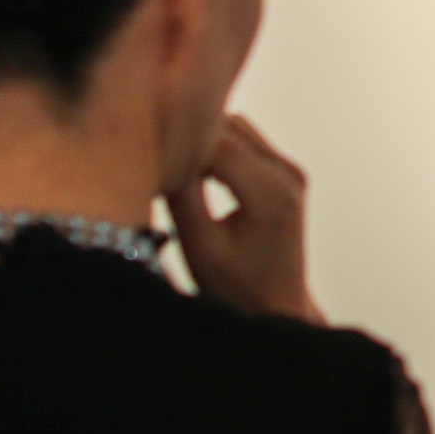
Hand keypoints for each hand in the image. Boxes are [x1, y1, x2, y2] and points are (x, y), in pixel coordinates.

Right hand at [169, 115, 322, 323]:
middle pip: (226, 127)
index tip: (144, 152)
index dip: (176, 143)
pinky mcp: (284, 172)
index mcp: (271, 193)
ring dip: (202, 141)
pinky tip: (190, 169)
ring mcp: (290, 171)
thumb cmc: (235, 287)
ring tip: (171, 165)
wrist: (275, 306)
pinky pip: (243, 141)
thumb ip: (182, 196)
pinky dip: (214, 149)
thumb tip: (161, 149)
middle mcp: (288, 174)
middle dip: (189, 137)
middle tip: (153, 154)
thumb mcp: (199, 246)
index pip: (215, 144)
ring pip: (234, 128)